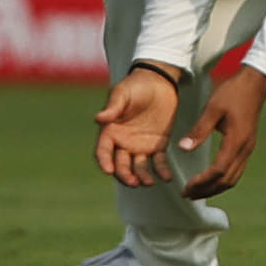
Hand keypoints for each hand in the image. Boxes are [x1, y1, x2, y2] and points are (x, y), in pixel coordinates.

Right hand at [94, 68, 180, 186]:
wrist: (159, 82)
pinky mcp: (158, 145)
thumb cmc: (135, 86)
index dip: (104, 161)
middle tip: (133, 182)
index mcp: (110, 132)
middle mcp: (123, 143)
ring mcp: (140, 146)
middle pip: (120, 164)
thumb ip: (113, 107)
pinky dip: (162, 170)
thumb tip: (99, 118)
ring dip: (142, 176)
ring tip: (149, 182)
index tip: (108, 170)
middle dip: (125, 175)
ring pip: (138, 167)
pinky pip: (158, 161)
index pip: (103, 151)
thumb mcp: (122, 94)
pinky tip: (167, 177)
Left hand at [181, 65, 265, 198]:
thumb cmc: (233, 93)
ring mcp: (248, 148)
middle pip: (227, 180)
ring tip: (197, 191)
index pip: (218, 170)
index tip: (185, 187)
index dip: (201, 182)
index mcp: (236, 141)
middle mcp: (245, 149)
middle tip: (187, 195)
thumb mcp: (213, 108)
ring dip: (215, 188)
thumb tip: (183, 149)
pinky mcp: (247, 145)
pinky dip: (222, 179)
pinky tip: (210, 178)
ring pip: (233, 178)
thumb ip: (199, 130)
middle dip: (206, 190)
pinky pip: (236, 170)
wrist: (255, 83)